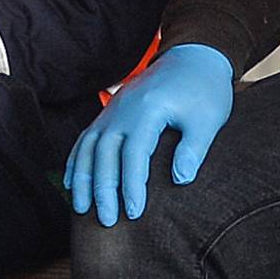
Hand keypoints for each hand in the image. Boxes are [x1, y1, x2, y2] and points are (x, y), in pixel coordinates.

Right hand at [66, 42, 234, 226]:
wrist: (192, 57)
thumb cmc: (204, 90)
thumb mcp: (208, 118)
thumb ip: (194, 148)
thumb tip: (180, 180)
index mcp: (148, 109)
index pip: (135, 152)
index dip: (132, 184)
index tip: (134, 212)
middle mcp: (123, 109)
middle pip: (104, 152)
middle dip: (103, 189)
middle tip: (107, 221)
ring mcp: (112, 110)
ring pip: (88, 146)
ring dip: (82, 179)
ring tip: (81, 209)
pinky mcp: (109, 113)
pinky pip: (85, 138)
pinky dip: (75, 162)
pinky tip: (71, 184)